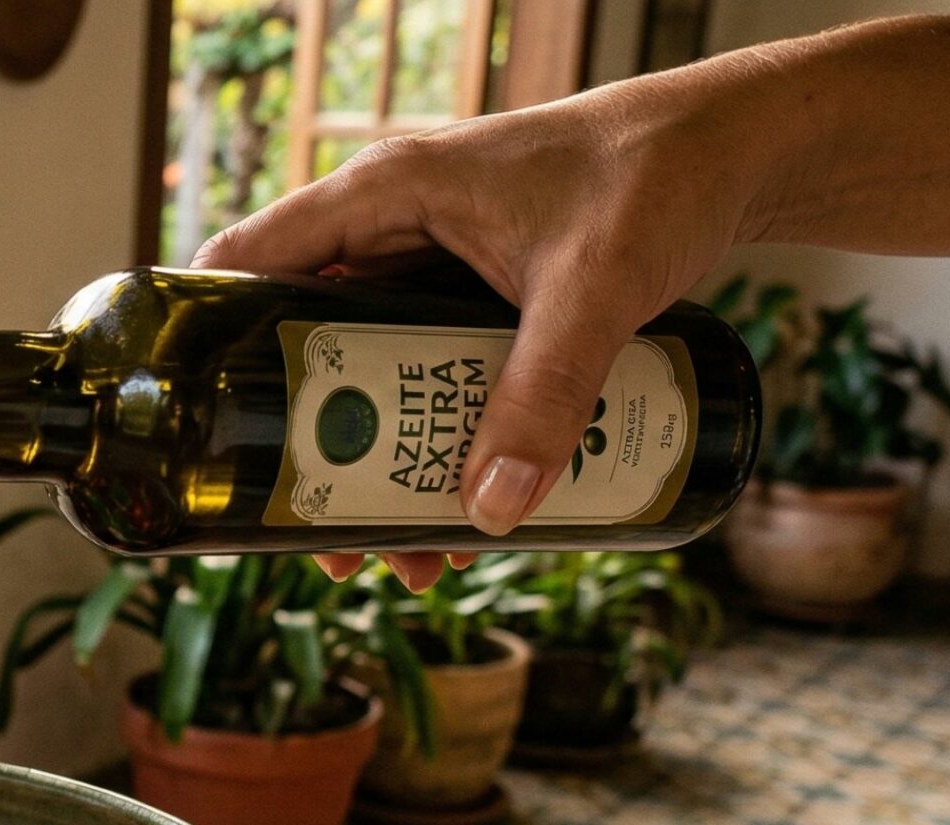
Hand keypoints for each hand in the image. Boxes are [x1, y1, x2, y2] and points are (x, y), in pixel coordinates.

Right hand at [195, 65, 764, 569]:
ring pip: (367, 372)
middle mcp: (390, 228)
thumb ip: (544, 394)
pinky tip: (467, 506)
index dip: (207, 342)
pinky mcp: (473, 295)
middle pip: (302, 343)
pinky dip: (434, 438)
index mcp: (383, 194)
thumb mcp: (594, 290)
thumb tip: (490, 507)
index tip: (206, 436)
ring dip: (378, 462)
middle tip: (326, 537)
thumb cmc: (661, 174)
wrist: (743, 151)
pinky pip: (425, 374)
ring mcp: (430, 264)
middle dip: (311, 448)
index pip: (245, 261)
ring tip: (408, 549)